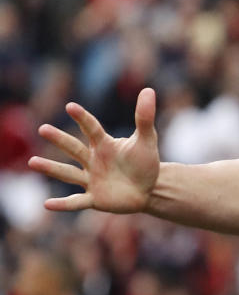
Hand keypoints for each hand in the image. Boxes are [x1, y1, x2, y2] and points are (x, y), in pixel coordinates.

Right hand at [28, 88, 160, 213]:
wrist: (149, 189)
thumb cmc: (145, 162)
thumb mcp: (147, 140)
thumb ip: (144, 118)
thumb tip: (149, 90)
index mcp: (104, 145)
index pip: (92, 129)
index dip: (82, 118)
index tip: (71, 106)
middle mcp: (93, 160)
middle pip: (74, 148)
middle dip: (60, 139)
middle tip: (43, 129)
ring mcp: (92, 179)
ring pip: (68, 173)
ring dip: (51, 168)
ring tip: (32, 162)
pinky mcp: (95, 198)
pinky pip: (76, 201)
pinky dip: (63, 204)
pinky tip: (47, 204)